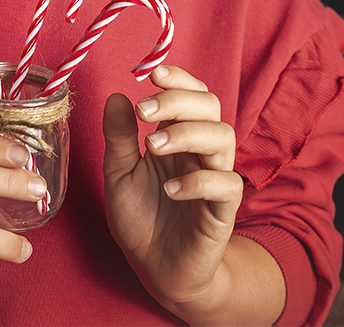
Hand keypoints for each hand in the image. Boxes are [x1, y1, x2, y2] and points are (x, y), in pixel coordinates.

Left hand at [102, 65, 242, 315]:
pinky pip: (227, 184)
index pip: (192, 94)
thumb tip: (116, 96)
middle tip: (144, 111)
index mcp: (177, 137)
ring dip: (187, 134)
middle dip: (178, 101)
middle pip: (210, 106)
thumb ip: (119, 137)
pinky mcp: (223, 211)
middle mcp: (200, 152)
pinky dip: (199, 181)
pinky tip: (170, 190)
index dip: (179, 79)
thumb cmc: (141, 218)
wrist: (156, 269)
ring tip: (152, 148)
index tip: (152, 74)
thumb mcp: (118, 174)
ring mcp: (215, 178)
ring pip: (224, 137)